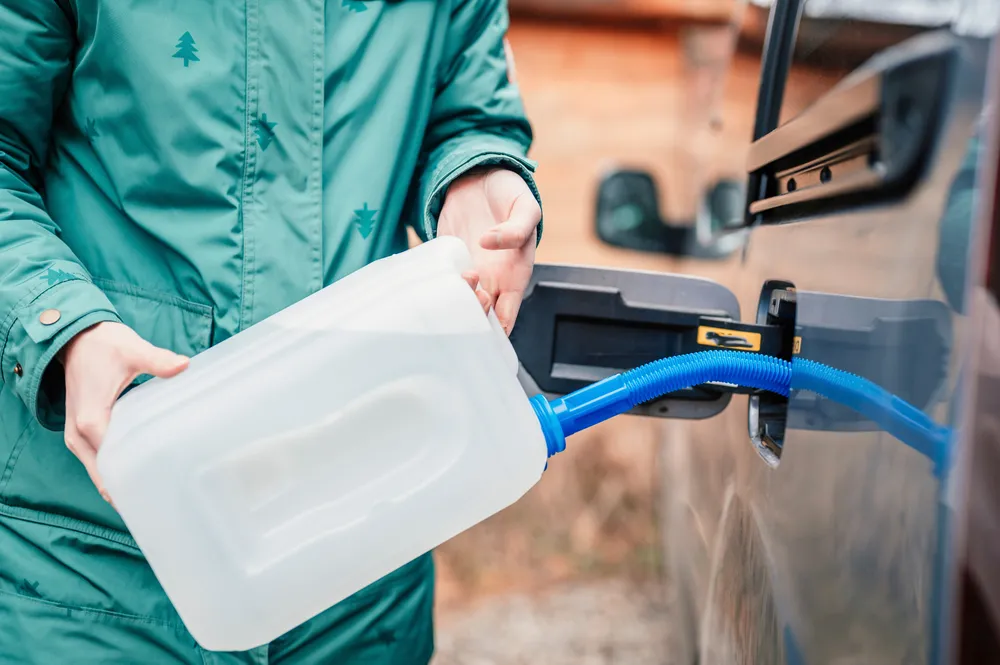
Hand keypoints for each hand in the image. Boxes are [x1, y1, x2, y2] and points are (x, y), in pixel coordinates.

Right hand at [59, 321, 188, 501]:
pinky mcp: (82, 432)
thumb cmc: (104, 344)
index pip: (112, 461)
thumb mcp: (132, 350)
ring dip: (120, 482)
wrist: (76, 337)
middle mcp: (79, 434)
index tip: (157, 493)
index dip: (134, 478)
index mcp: (92, 419)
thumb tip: (185, 366)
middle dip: (128, 490)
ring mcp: (78, 436)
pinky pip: (98, 460)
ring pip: (99, 470)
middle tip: (162, 504)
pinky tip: (137, 478)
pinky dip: (113, 470)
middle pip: (104, 475)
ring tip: (153, 496)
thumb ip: (157, 361)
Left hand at [438, 167, 540, 333]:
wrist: (481, 176)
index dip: (498, 322)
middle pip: (481, 317)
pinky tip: (435, 276)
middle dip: (474, 312)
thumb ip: (516, 228)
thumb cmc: (510, 194)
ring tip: (459, 273)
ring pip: (460, 305)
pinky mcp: (448, 262)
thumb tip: (488, 242)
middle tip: (471, 280)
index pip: (507, 316)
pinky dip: (435, 288)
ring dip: (455, 301)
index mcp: (515, 275)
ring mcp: (469, 272)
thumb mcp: (526, 207)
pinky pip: (441, 284)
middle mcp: (492, 281)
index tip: (486, 300)